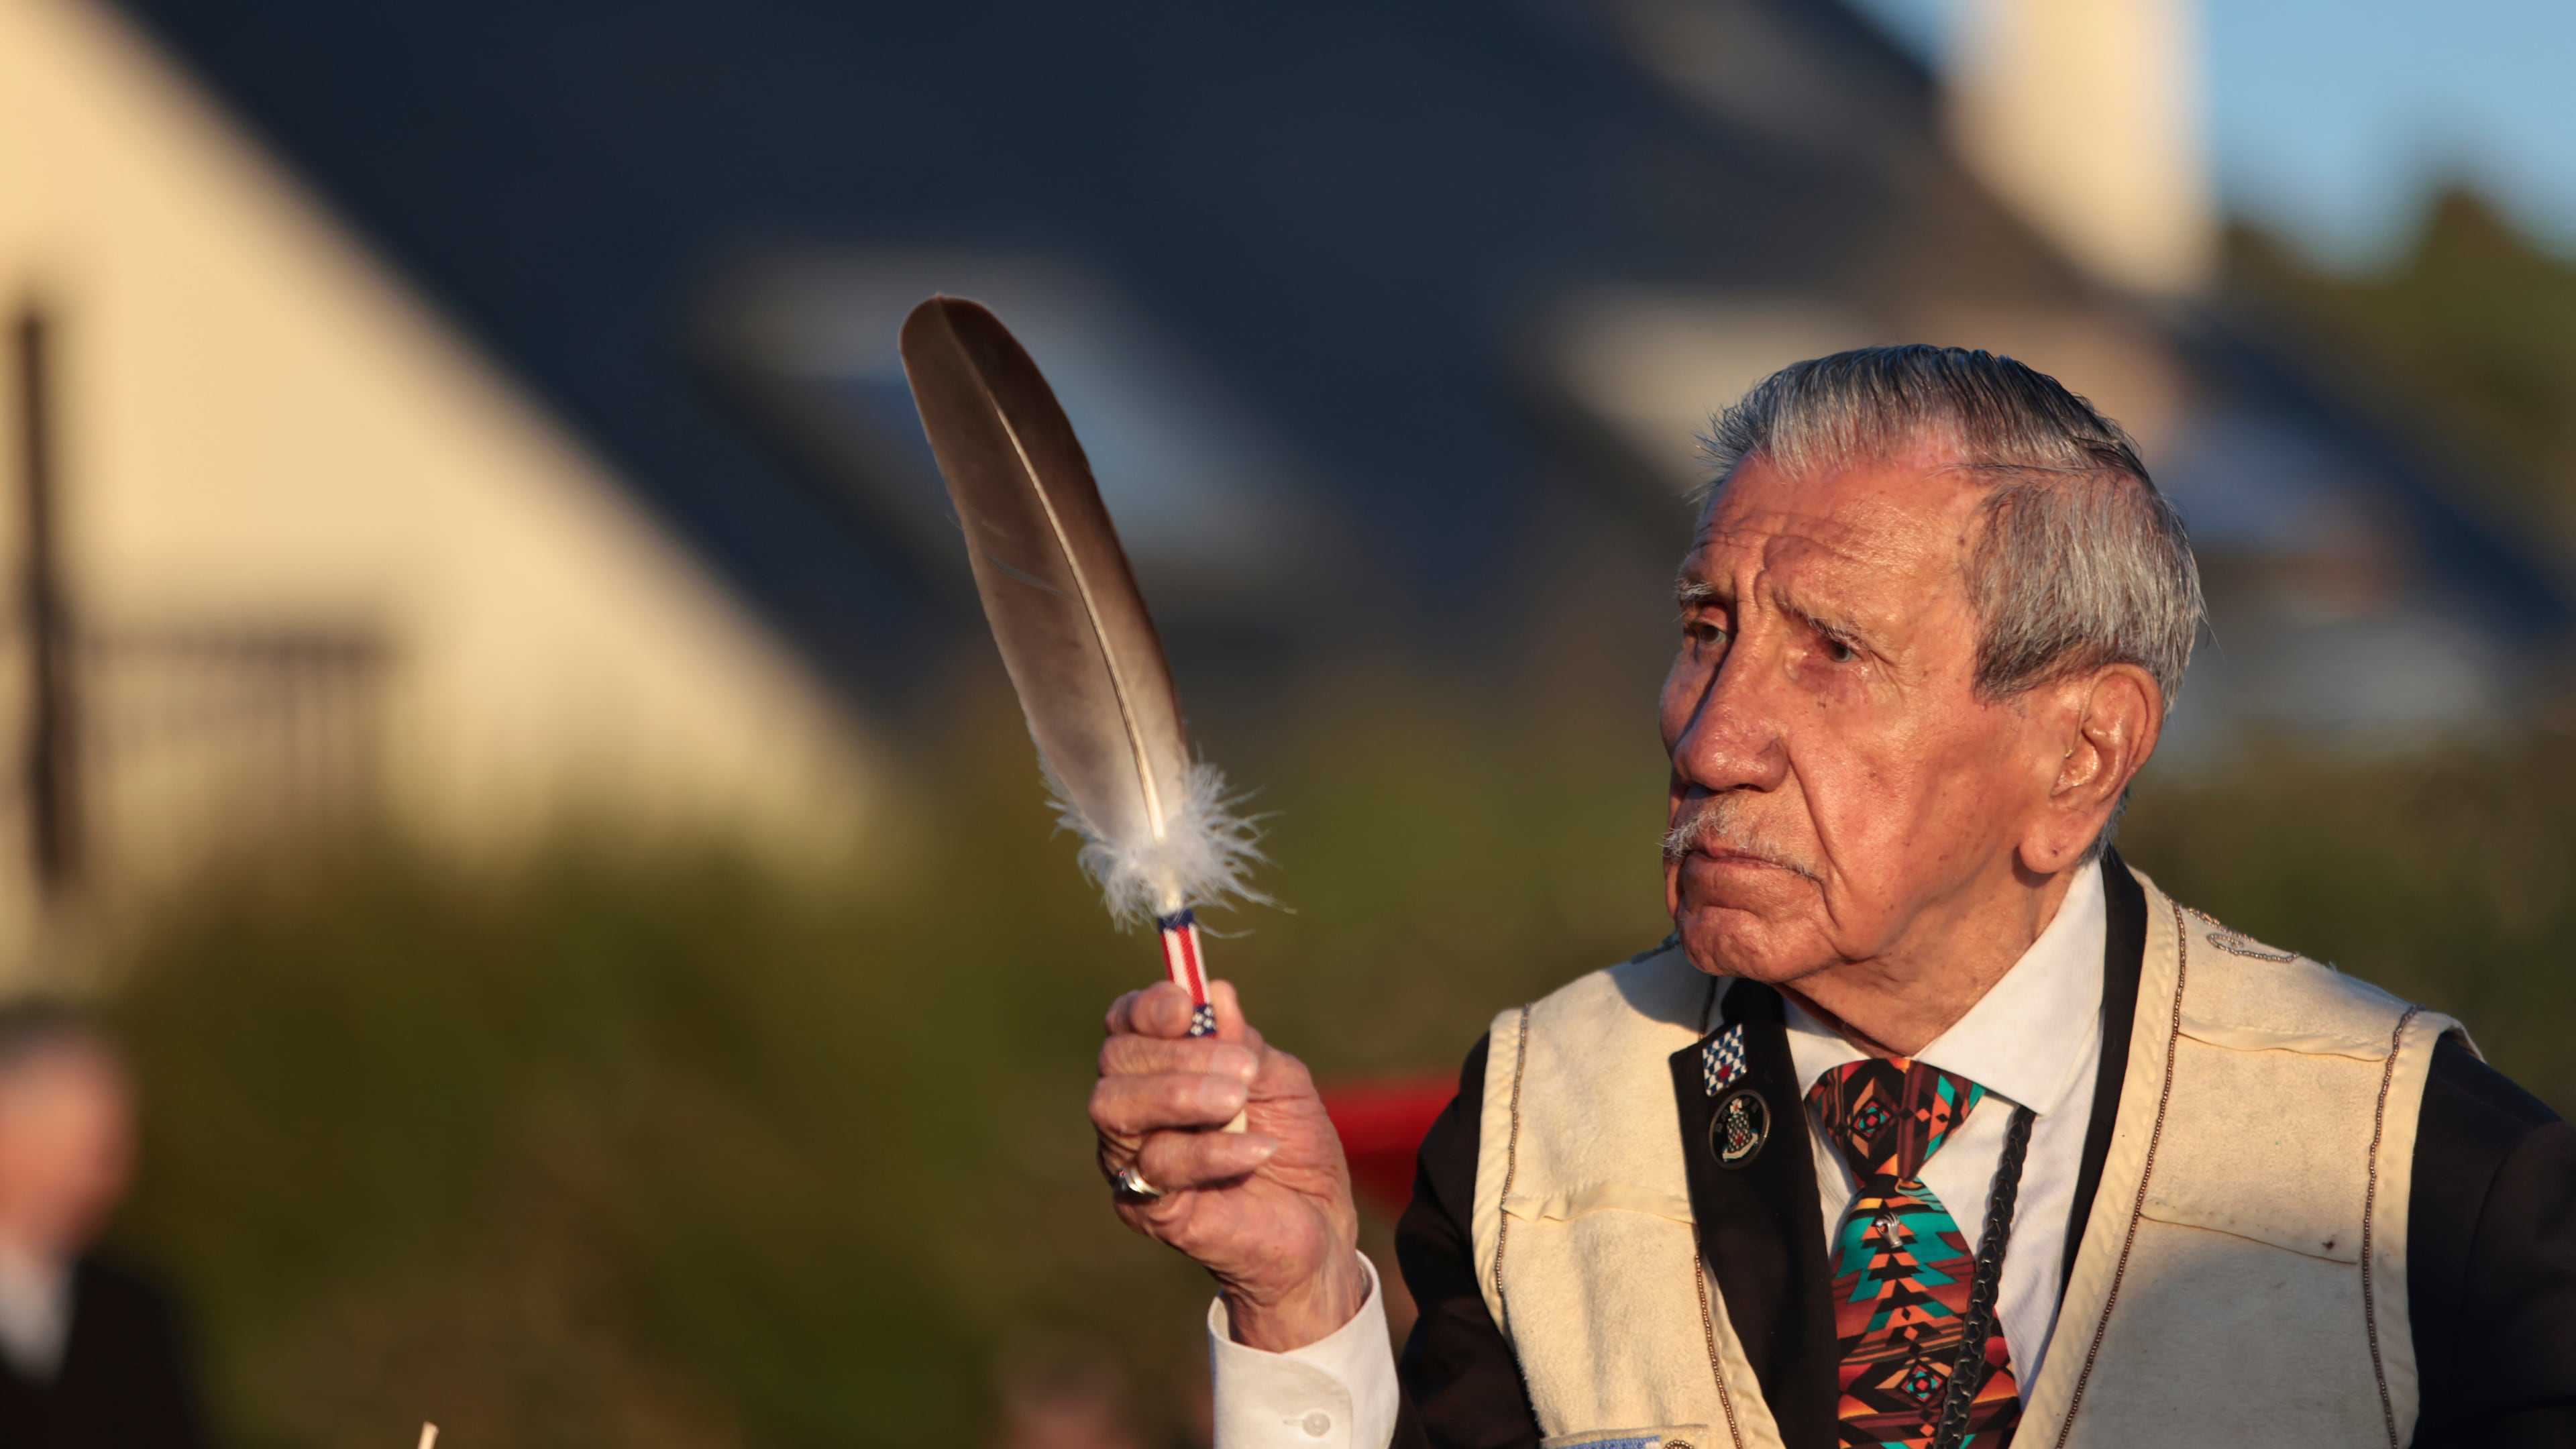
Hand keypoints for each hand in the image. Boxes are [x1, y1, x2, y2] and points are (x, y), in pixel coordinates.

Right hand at [1091, 979, 1367, 1351]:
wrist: (1318, 1229)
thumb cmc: (1293, 1147)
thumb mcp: (1281, 1082)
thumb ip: (1245, 1044)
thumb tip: (1216, 994)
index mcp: (1159, 1071)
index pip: (1126, 1025)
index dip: (1147, 1007)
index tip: (1186, 1006)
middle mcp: (1133, 1113)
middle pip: (1115, 1060)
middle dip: (1176, 1054)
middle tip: (1241, 1070)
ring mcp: (1133, 1161)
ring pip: (1117, 1109)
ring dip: (1181, 1093)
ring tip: (1238, 1101)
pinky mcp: (1149, 1209)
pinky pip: (1159, 1167)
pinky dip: (1211, 1151)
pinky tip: (1259, 1150)